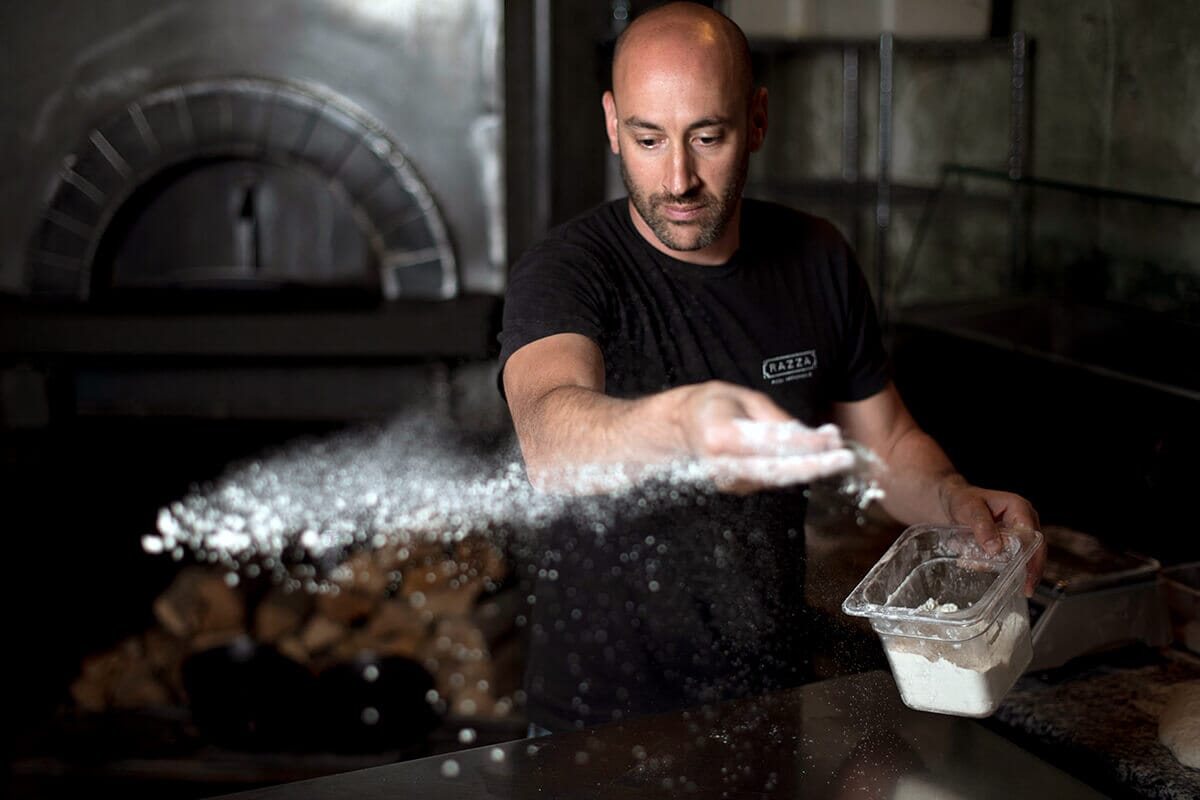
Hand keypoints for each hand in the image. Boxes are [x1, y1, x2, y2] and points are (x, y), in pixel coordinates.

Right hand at [677, 381, 855, 492]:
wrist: (680, 429)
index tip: (832, 439)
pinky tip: (814, 457)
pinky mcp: (737, 489)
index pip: (770, 444)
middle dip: (815, 466)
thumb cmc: (713, 405)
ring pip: (778, 479)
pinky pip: (772, 480)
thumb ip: (777, 419)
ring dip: (810, 467)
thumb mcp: (744, 397)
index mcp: (720, 436)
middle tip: (846, 459)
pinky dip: (796, 470)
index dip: (805, 443)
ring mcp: (729, 482)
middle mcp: (722, 465)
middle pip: (776, 471)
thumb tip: (816, 437)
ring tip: (837, 452)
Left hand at [939, 476, 1044, 596]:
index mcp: (1019, 508)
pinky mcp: (1007, 542)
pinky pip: (1009, 558)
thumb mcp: (969, 509)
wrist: (950, 501)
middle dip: (1031, 570)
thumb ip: (982, 526)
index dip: (1033, 558)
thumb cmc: (962, 499)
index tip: (1028, 577)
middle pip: (1035, 549)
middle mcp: (1023, 520)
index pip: (1033, 537)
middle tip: (1026, 590)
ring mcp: (1017, 532)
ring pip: (1023, 556)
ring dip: (1014, 570)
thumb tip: (996, 548)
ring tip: (1007, 585)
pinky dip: (1000, 567)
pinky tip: (988, 571)